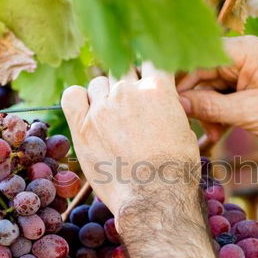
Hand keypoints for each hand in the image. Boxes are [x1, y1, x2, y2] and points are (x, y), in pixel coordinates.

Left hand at [61, 64, 215, 257]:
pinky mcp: (82, 126)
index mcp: (158, 88)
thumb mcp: (185, 131)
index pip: (149, 61)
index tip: (146, 85)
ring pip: (98, 83)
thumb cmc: (176, 170)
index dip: (147, 72)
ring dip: (104, 95)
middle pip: (122, 69)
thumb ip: (170, 109)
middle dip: (127, 84)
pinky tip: (86, 113)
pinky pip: (72, 95)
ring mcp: (103, 107)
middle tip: (130, 108)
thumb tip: (165, 105)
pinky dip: (78, 100)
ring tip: (111, 119)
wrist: (154, 197)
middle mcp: (128, 91)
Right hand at [177, 35, 257, 145]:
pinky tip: (218, 132)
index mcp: (242, 50)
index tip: (165, 102)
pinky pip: (221, 97)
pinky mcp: (247, 86)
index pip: (196, 57)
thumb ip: (210, 107)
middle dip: (193, 101)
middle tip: (188, 125)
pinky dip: (217, 114)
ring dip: (206, 112)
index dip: (178, 80)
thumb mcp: (248, 112)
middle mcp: (240, 56)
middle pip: (200, 74)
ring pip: (209, 88)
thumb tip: (177, 103)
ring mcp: (244, 71)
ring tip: (211, 134)